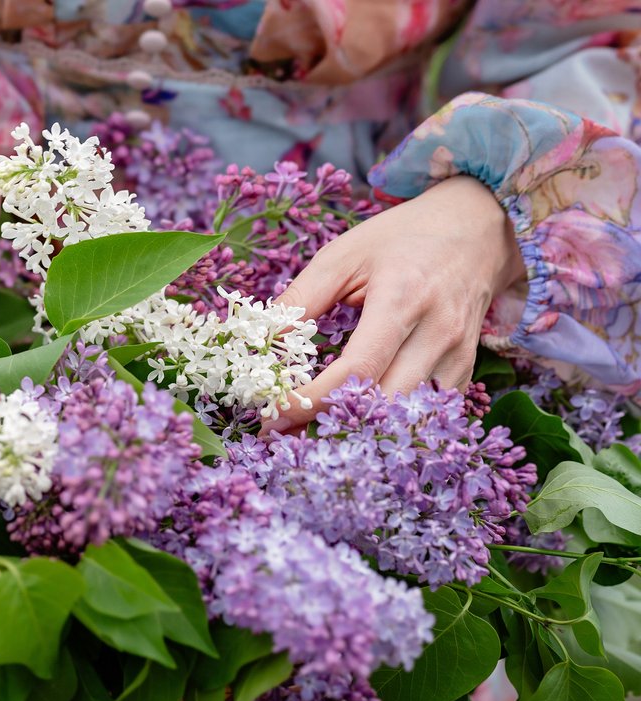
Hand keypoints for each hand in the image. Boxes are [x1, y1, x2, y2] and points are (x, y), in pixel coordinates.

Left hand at [265, 175, 524, 431]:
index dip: (315, 399)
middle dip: (332, 425)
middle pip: (386, 401)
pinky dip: (391, 423)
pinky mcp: (466, 367)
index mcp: (402, 298)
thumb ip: (301, 298)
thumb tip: (261, 340)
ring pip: (410, 415)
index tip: (275, 415)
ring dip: (361, 432)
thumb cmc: (401, 239)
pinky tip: (356, 425)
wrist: (476, 227)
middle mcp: (437, 332)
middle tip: (285, 435)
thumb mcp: (343, 254)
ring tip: (313, 435)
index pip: (359, 367)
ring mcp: (458, 353)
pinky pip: (427, 410)